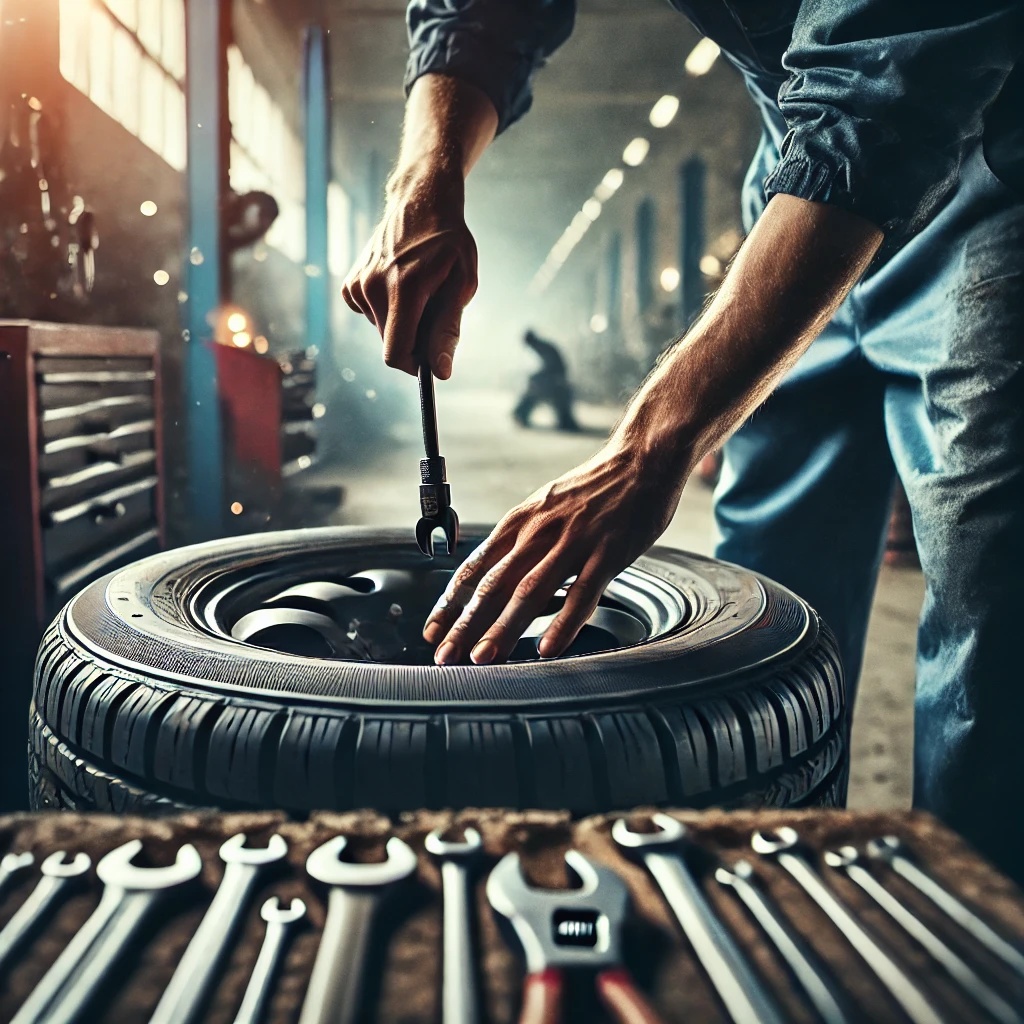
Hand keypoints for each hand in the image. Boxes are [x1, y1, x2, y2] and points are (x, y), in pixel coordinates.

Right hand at [342, 165, 477, 378]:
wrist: (420, 203)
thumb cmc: (449, 243)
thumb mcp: (462, 284)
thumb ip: (448, 329)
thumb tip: (440, 371)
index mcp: (404, 289)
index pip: (396, 353)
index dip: (415, 367)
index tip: (431, 363)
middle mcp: (373, 286)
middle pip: (390, 344)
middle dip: (413, 341)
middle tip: (434, 311)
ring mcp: (358, 284)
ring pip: (382, 331)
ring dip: (402, 322)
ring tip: (419, 290)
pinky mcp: (350, 283)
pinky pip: (369, 316)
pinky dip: (386, 311)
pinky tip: (398, 284)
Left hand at [422, 441, 684, 664]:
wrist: (641, 460)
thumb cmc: (595, 488)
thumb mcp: (545, 506)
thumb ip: (523, 539)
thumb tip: (497, 571)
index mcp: (521, 521)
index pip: (475, 567)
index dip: (451, 602)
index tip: (434, 630)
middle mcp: (539, 532)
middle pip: (494, 584)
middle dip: (465, 624)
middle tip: (446, 655)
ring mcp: (573, 543)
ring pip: (530, 592)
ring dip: (503, 628)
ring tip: (484, 657)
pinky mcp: (607, 553)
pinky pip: (582, 594)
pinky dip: (563, 623)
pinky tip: (548, 647)